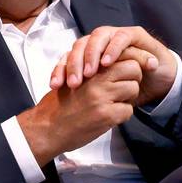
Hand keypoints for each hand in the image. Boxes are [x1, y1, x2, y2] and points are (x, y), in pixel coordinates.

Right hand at [18, 58, 143, 164]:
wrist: (47, 128)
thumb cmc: (59, 103)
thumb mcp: (72, 75)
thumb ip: (91, 67)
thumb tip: (115, 60)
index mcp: (89, 66)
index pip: (121, 54)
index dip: (128, 61)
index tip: (129, 69)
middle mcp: (98, 80)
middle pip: (133, 68)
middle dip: (132, 77)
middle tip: (123, 86)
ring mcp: (103, 98)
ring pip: (133, 88)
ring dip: (127, 97)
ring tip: (114, 102)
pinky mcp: (107, 116)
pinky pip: (128, 110)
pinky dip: (121, 114)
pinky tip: (109, 116)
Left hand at [49, 25, 175, 109]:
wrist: (159, 78)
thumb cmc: (129, 86)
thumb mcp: (106, 93)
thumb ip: (88, 93)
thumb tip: (63, 106)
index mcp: (89, 52)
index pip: (69, 56)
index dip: (60, 70)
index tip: (55, 87)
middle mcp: (100, 41)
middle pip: (81, 45)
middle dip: (74, 63)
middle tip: (74, 83)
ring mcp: (116, 35)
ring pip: (98, 37)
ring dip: (92, 54)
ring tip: (90, 73)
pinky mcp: (135, 35)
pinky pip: (121, 37)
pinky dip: (113, 48)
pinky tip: (108, 63)